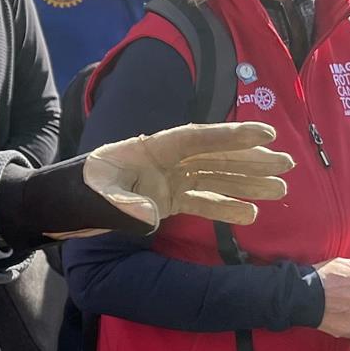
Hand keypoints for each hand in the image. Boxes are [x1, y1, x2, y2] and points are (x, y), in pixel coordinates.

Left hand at [82, 122, 291, 232]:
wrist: (63, 204)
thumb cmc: (78, 191)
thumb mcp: (96, 194)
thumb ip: (122, 204)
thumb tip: (150, 217)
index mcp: (150, 148)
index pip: (197, 138)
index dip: (231, 135)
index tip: (264, 133)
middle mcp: (164, 162)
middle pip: (215, 156)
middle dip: (251, 159)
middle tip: (287, 163)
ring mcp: (167, 181)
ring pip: (215, 178)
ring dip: (248, 183)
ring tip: (281, 188)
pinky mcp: (165, 201)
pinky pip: (202, 201)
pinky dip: (226, 207)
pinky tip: (252, 215)